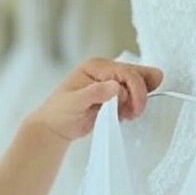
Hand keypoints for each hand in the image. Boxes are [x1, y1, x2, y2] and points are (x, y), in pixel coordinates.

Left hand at [29, 57, 164, 140]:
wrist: (55, 127)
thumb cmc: (58, 113)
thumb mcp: (73, 103)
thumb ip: (94, 93)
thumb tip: (115, 86)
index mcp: (95, 67)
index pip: (125, 71)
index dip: (136, 89)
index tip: (135, 108)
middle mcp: (105, 70)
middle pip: (136, 74)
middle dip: (140, 94)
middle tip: (134, 113)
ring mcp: (110, 82)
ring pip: (138, 84)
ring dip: (138, 100)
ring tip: (127, 115)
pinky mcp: (114, 95)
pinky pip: (133, 95)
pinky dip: (134, 105)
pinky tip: (124, 115)